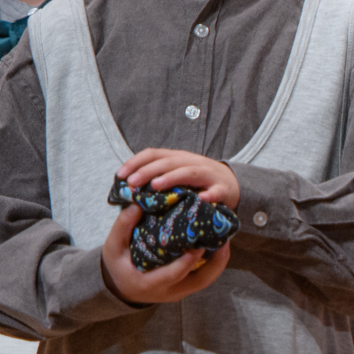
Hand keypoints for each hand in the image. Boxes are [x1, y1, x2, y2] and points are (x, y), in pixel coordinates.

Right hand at [101, 202, 230, 305]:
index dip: (187, 261)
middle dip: (215, 262)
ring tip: (226, 238)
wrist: (122, 287)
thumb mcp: (113, 247)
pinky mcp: (187, 287)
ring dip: (219, 261)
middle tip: (224, 239)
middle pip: (200, 281)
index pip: (173, 275)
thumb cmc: (118, 265)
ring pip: (207, 279)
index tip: (197, 244)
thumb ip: (122, 227)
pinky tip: (219, 243)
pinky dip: (214, 262)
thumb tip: (137, 205)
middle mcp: (169, 292)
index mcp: (149, 284)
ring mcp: (181, 291)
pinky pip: (205, 276)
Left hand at [120, 147, 239, 204]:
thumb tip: (128, 187)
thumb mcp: (177, 174)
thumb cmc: (198, 182)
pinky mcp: (223, 189)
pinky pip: (216, 191)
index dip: (135, 162)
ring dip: (172, 177)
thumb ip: (158, 177)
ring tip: (155, 186)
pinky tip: (201, 200)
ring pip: (189, 172)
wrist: (233, 183)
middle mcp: (192, 162)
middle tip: (132, 183)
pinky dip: (209, 195)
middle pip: (168, 162)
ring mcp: (208, 175)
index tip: (120, 175)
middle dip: (148, 171)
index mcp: (178, 157)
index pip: (154, 154)